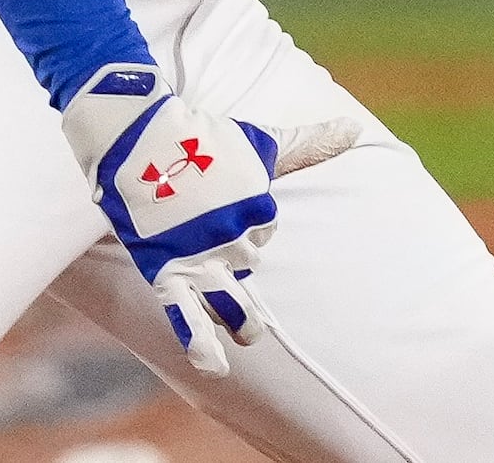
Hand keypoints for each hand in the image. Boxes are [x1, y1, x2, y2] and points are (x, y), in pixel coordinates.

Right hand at [61, 63, 359, 374]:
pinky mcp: (167, 270)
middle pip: (248, 260)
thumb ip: (308, 144)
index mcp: (258, 205)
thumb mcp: (262, 141)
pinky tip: (214, 366)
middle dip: (233, 251)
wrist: (139, 137)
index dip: (243, 216)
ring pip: (230, 296)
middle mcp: (234, 235)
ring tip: (249, 334)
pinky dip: (201, 343)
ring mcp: (201, 256)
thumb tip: (354, 126)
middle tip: (209, 231)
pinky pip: (186, 314)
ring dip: (241, 318)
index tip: (220, 196)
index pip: (263, 227)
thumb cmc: (203, 138)